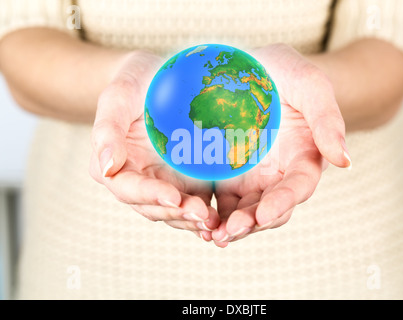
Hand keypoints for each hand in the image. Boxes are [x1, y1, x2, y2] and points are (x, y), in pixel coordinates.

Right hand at [90, 50, 219, 237]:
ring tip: (215, 222)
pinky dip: (207, 214)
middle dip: (177, 213)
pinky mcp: (185, 182)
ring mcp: (163, 183)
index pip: (128, 188)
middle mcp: (139, 180)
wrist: (158, 78)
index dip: (149, 195)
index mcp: (116, 165)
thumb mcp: (117, 97)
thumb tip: (107, 168)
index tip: (173, 197)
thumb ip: (107, 130)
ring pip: (175, 210)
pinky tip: (224, 219)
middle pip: (154, 206)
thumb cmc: (134, 83)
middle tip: (203, 215)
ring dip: (193, 219)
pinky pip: (195, 202)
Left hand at [211, 43, 350, 246]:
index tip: (265, 213)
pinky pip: (222, 202)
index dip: (284, 201)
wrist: (253, 67)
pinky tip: (198, 221)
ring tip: (214, 235)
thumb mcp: (309, 85)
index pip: (298, 186)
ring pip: (246, 211)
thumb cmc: (286, 74)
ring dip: (233, 226)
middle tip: (232, 230)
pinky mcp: (228, 176)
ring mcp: (253, 177)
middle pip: (271, 208)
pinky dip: (213, 215)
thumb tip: (344, 161)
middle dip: (254, 222)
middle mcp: (279, 173)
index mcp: (303, 156)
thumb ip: (327, 119)